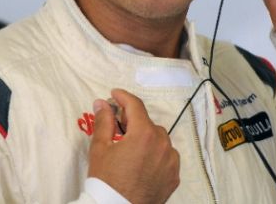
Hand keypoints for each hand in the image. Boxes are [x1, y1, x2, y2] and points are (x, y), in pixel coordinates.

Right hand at [87, 89, 179, 203]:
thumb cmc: (106, 180)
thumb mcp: (100, 148)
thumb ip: (104, 121)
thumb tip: (102, 103)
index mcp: (144, 133)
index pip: (135, 105)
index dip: (123, 97)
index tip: (114, 94)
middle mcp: (163, 143)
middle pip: (148, 124)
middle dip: (133, 123)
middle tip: (118, 129)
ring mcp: (171, 161)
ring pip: (160, 140)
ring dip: (147, 139)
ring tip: (131, 151)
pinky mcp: (174, 176)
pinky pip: (167, 157)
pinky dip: (157, 156)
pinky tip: (143, 164)